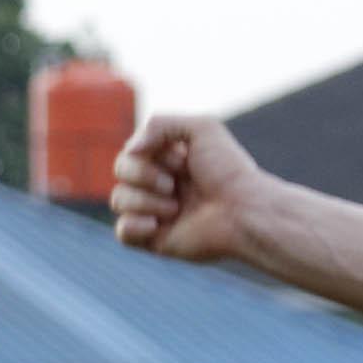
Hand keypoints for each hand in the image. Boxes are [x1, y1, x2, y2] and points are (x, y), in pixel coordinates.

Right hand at [110, 115, 268, 262]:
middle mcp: (160, 184)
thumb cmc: (228, 171)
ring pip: (119, 200)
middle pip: (121, 170)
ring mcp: (155, 212)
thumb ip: (160, 124)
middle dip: (143, 174)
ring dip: (146, 200)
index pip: (133, 149)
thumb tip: (130, 150)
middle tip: (173, 184)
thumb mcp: (202, 128)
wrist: (244, 212)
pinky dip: (134, 226)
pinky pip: (122, 232)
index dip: (151, 152)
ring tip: (177, 208)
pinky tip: (157, 225)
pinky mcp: (154, 239)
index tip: (182, 160)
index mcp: (169, 160)